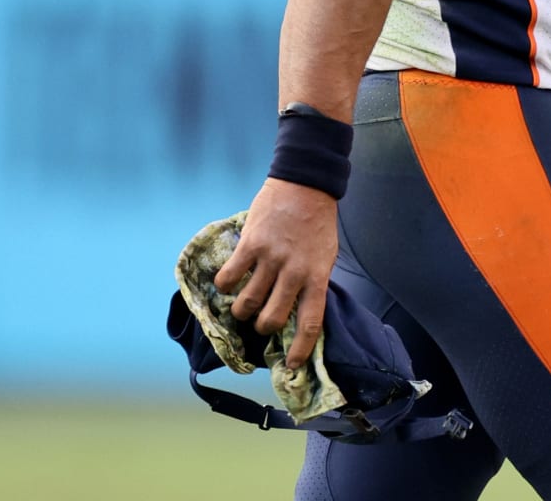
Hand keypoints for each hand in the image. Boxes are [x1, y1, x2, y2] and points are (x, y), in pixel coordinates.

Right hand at [212, 177, 337, 370]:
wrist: (306, 185)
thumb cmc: (317, 223)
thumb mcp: (325, 255)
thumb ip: (312, 281)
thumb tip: (297, 311)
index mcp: (317, 276)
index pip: (310, 323)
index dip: (300, 349)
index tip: (292, 366)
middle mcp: (295, 271)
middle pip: (272, 319)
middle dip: (262, 328)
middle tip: (259, 321)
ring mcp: (272, 259)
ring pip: (247, 304)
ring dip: (241, 310)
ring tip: (242, 303)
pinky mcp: (251, 245)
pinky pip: (229, 278)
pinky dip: (225, 285)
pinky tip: (228, 281)